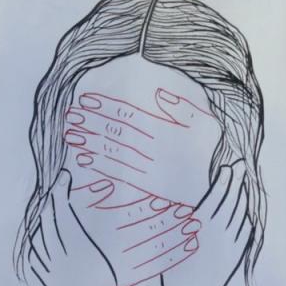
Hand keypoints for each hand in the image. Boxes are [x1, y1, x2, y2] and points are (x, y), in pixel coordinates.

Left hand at [28, 170, 116, 285]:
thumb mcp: (105, 261)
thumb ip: (98, 238)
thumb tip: (104, 217)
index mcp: (74, 246)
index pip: (63, 213)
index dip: (61, 193)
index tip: (63, 177)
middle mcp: (56, 250)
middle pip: (47, 218)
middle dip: (50, 197)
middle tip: (55, 183)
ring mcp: (45, 261)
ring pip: (37, 230)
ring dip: (42, 213)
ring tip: (48, 199)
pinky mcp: (39, 269)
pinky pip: (33, 246)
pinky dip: (35, 233)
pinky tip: (38, 227)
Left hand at [63, 88, 218, 206]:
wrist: (215, 191)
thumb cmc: (210, 154)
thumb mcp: (207, 125)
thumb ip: (185, 109)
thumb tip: (160, 94)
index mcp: (166, 132)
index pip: (129, 115)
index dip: (106, 107)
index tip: (87, 100)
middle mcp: (153, 150)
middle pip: (116, 132)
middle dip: (92, 122)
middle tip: (71, 114)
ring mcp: (148, 168)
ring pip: (114, 152)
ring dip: (90, 142)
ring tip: (71, 134)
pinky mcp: (145, 185)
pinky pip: (118, 173)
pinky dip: (100, 165)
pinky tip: (84, 159)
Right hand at [70, 186, 201, 285]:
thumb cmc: (57, 257)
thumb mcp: (52, 226)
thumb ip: (59, 199)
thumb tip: (66, 173)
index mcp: (94, 238)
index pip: (124, 219)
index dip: (145, 208)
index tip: (163, 200)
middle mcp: (111, 253)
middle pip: (145, 234)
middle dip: (167, 222)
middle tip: (187, 212)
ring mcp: (122, 269)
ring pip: (154, 250)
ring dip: (175, 237)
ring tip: (194, 226)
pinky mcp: (131, 280)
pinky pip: (157, 267)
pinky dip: (174, 256)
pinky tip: (190, 246)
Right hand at [161, 160, 252, 285]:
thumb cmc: (175, 275)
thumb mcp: (169, 246)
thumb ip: (177, 226)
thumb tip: (180, 209)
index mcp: (201, 227)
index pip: (216, 197)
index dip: (224, 180)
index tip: (229, 167)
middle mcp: (219, 231)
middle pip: (231, 201)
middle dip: (237, 181)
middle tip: (242, 165)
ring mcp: (232, 242)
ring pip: (241, 213)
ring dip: (243, 197)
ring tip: (244, 183)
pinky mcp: (239, 252)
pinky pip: (246, 229)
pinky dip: (246, 216)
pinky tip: (245, 210)